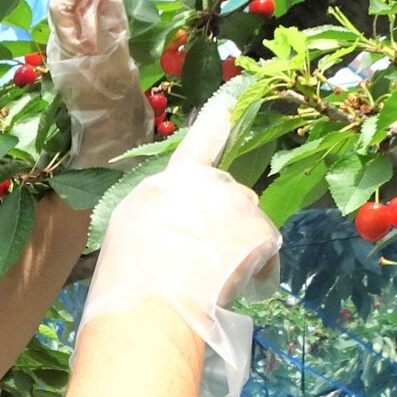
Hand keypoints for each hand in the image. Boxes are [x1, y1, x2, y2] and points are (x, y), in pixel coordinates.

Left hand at [46, 0, 151, 169]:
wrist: (116, 138)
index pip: (62, 6)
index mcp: (65, 50)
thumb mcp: (114, 65)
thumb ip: (110, 29)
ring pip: (79, 14)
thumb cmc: (114, 105)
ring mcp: (78, 53)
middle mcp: (66, 48)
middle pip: (68, 6)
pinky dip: (100, 8)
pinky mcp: (91, 58)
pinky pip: (91, 25)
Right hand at [80, 89, 277, 396]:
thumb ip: (161, 213)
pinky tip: (234, 289)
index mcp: (174, 180)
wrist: (155, 303)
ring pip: (247, 225)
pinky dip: (258, 271)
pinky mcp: (262, 232)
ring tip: (213, 280)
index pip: (200, 143)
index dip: (217, 119)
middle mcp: (212, 182)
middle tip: (202, 261)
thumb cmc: (130, 274)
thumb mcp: (132, 228)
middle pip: (228, 199)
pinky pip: (266, 253)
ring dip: (239, 248)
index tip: (235, 93)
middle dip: (223, 225)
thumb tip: (177, 224)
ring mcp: (241, 204)